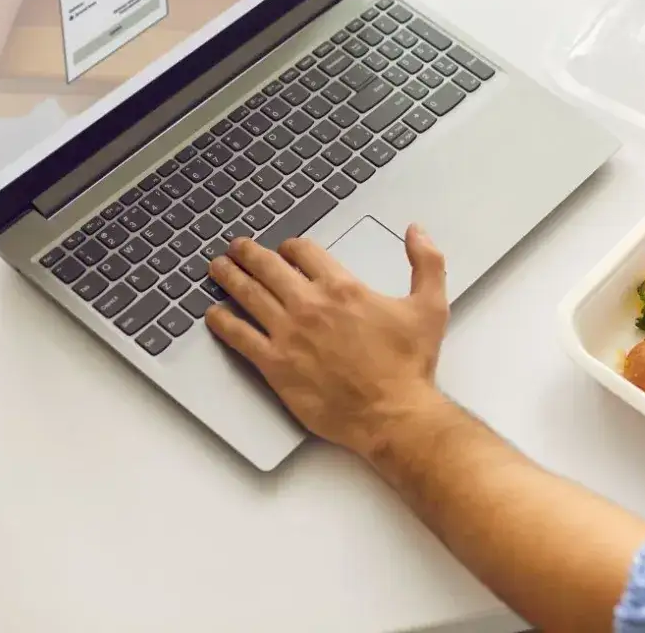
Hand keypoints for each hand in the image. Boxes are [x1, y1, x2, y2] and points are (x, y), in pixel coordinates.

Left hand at [204, 226, 449, 459]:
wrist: (393, 412)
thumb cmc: (410, 364)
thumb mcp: (430, 306)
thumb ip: (426, 262)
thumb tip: (417, 231)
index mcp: (342, 288)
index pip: (304, 251)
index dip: (291, 246)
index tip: (286, 248)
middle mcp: (310, 305)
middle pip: (268, 267)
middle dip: (250, 253)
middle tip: (238, 248)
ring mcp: (288, 334)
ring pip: (248, 295)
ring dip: (230, 277)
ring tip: (218, 268)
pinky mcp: (275, 364)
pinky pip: (240, 336)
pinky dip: (223, 322)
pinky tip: (214, 315)